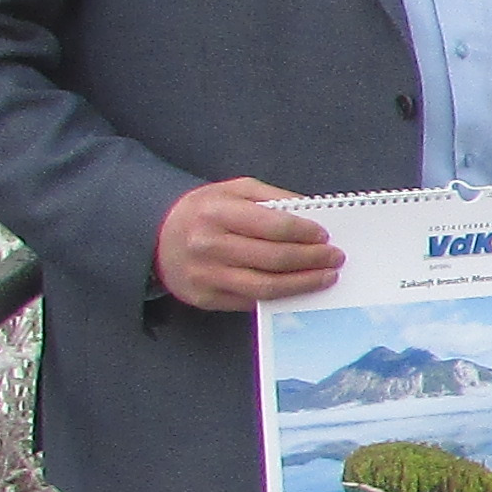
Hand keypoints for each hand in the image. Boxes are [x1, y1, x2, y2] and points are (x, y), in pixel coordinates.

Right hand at [155, 178, 340, 312]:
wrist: (158, 236)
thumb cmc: (204, 211)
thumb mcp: (234, 190)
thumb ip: (273, 198)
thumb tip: (313, 213)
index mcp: (217, 212)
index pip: (272, 226)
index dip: (304, 233)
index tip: (324, 236)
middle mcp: (209, 245)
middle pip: (273, 259)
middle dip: (311, 260)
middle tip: (334, 257)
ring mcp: (206, 275)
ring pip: (265, 287)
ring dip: (303, 284)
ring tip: (326, 277)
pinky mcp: (206, 298)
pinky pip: (251, 301)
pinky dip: (281, 297)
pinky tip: (299, 289)